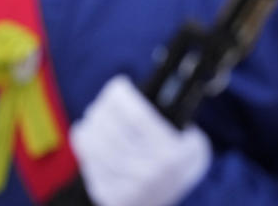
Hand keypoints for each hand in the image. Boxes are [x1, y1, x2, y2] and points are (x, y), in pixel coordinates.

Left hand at [70, 75, 211, 205]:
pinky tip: (83, 135)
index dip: (121, 96)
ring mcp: (128, 188)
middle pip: (113, 131)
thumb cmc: (183, 162)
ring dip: (89, 127)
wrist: (178, 202)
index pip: (137, 116)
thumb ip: (178, 116)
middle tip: (102, 102)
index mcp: (171, 154)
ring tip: (89, 118)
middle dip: (102, 109)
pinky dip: (83, 147)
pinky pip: (91, 168)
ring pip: (97, 149)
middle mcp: (149, 173)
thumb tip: (153, 87)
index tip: (119, 84)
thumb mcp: (194, 139)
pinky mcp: (112, 197)